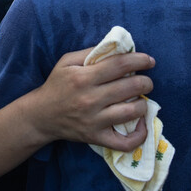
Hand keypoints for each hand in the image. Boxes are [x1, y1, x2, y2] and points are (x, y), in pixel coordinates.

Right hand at [28, 48, 154, 150]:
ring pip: (131, 112)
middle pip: (130, 87)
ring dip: (144, 104)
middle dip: (145, 81)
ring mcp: (94, 121)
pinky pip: (124, 142)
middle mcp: (90, 99)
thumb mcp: (67, 62)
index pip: (120, 65)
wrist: (41, 116)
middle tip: (146, 80)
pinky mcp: (96, 137)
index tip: (149, 61)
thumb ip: (91, 52)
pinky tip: (141, 124)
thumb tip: (117, 47)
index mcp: (83, 77)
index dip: (139, 60)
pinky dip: (139, 135)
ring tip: (142, 99)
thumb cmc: (57, 85)